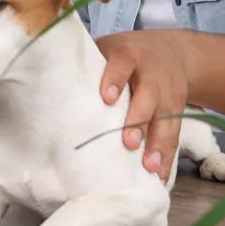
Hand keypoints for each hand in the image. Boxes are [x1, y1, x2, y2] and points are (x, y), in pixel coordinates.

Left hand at [96, 31, 189, 181]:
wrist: (172, 51)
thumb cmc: (127, 55)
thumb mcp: (109, 48)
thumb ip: (87, 64)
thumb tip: (46, 82)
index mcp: (129, 55)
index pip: (122, 64)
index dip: (115, 79)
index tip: (107, 99)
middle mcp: (152, 72)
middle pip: (149, 94)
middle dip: (139, 119)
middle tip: (129, 142)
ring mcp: (168, 91)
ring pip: (166, 117)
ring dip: (159, 143)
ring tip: (149, 168)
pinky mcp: (178, 109)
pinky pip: (175, 133)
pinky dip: (168, 155)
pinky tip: (161, 177)